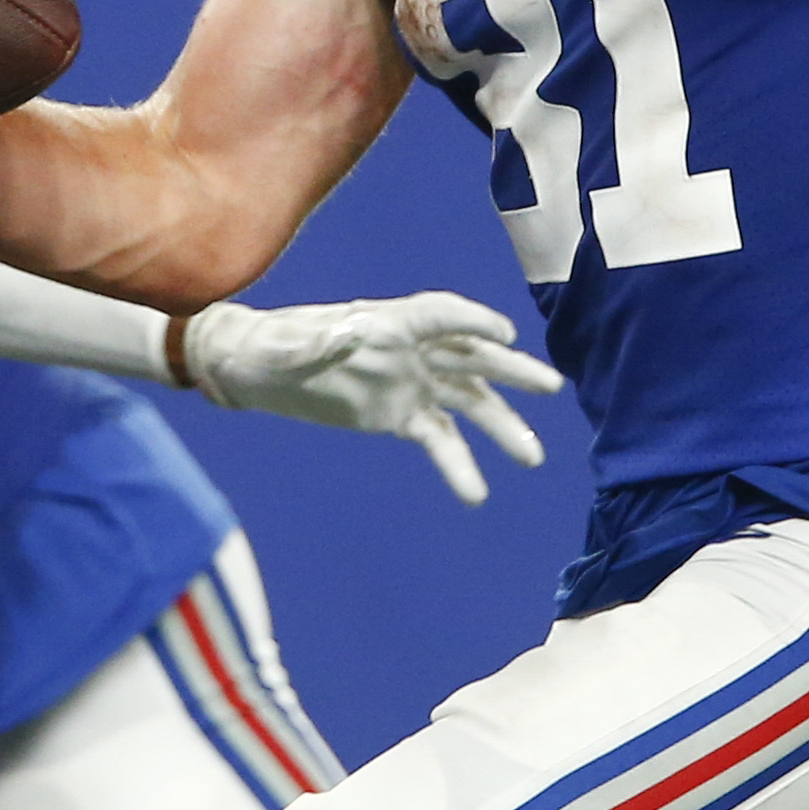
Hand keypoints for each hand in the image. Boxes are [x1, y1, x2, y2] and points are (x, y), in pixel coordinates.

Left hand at [181, 292, 563, 504]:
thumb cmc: (271, 346)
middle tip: (551, 386)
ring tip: (532, 457)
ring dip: (501, 425)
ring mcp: (410, 382)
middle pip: (471, 356)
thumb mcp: (288, 344)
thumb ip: (318, 342)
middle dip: (511, 371)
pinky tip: (477, 494)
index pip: (440, 315)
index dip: (473, 322)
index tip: (505, 337)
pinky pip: (439, 439)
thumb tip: (346, 335)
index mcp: (387, 321)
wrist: (257, 370)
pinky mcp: (400, 416)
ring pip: (468, 401)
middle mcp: (409, 349)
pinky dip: (458, 465)